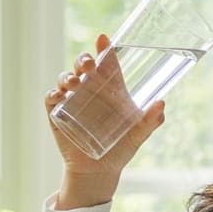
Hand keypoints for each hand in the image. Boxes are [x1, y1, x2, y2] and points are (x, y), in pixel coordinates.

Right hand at [44, 33, 165, 179]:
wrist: (99, 172)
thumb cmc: (121, 149)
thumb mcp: (139, 135)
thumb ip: (151, 121)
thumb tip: (162, 104)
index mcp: (109, 89)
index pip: (106, 63)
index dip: (104, 49)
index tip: (103, 39)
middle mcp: (89, 90)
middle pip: (82, 65)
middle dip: (84, 59)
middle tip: (88, 66)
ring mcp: (72, 101)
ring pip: (65, 78)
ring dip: (67, 76)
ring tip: (75, 84)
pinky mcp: (57, 115)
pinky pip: (50, 99)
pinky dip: (52, 94)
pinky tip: (58, 97)